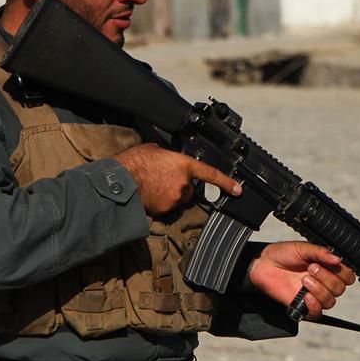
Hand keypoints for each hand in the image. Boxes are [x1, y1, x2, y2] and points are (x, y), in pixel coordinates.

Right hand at [114, 143, 241, 216]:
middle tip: (163, 179)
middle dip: (181, 186)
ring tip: (152, 185)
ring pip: (178, 199)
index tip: (238, 190)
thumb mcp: (155, 149)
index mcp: (184, 165)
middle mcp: (183, 184)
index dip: (227, 183)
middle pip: (190, 189)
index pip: (211, 174)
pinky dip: (160, 203)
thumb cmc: (135, 162)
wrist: (121, 180)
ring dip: (169, 194)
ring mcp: (175, 199)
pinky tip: (149, 195)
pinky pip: (167, 208)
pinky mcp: (165, 211)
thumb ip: (169, 156)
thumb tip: (170, 159)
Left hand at [248, 242, 354, 319]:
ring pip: (330, 301)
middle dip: (327, 278)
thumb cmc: (283, 254)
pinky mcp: (303, 306)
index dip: (342, 272)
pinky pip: (317, 313)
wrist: (263, 264)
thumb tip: (338, 259)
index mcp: (328, 268)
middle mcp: (324, 283)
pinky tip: (305, 296)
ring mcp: (314, 295)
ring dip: (319, 290)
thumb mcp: (303, 248)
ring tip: (304, 279)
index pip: (348, 276)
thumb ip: (321, 253)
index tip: (328, 263)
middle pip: (340, 289)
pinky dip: (314, 305)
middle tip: (311, 268)